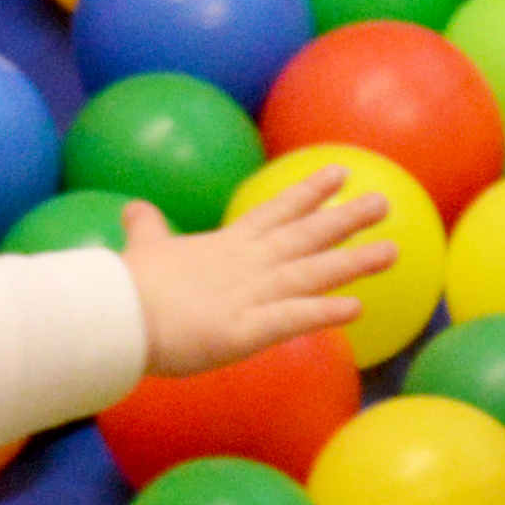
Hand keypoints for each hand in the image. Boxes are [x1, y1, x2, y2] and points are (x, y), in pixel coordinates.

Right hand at [117, 171, 382, 376]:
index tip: (341, 173)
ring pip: (310, 274)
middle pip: (305, 237)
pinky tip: (356, 309)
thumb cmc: (127, 288)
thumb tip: (134, 208)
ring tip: (392, 252)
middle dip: (345, 220)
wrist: (113, 318)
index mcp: (226, 247)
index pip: (277, 212)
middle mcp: (246, 265)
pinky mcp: (243, 330)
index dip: (310, 194)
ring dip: (352, 263)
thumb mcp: (144, 249)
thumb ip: (148, 229)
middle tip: (384, 202)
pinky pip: (291, 319)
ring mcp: (248, 296)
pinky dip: (323, 313)